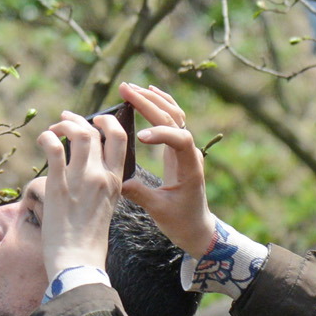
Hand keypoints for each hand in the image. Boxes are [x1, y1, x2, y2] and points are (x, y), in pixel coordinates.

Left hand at [37, 110, 128, 279]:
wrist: (78, 261)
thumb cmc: (88, 240)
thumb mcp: (105, 208)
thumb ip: (101, 187)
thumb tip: (88, 171)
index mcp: (116, 182)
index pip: (120, 139)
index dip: (109, 122)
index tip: (96, 119)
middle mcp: (101, 177)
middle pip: (95, 132)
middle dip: (78, 120)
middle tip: (65, 119)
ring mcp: (80, 180)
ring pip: (77, 135)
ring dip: (63, 125)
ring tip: (53, 129)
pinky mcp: (58, 186)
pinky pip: (54, 150)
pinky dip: (47, 138)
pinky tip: (43, 140)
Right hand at [116, 83, 219, 255]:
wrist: (197, 227)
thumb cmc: (181, 222)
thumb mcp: (159, 211)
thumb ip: (141, 195)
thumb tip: (117, 182)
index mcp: (190, 167)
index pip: (181, 138)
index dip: (162, 133)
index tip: (140, 137)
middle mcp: (190, 153)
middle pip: (173, 118)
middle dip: (149, 102)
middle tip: (125, 89)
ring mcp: (185, 149)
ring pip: (174, 114)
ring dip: (152, 99)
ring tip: (130, 88)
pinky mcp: (178, 149)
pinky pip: (172, 120)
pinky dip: (160, 104)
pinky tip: (148, 92)